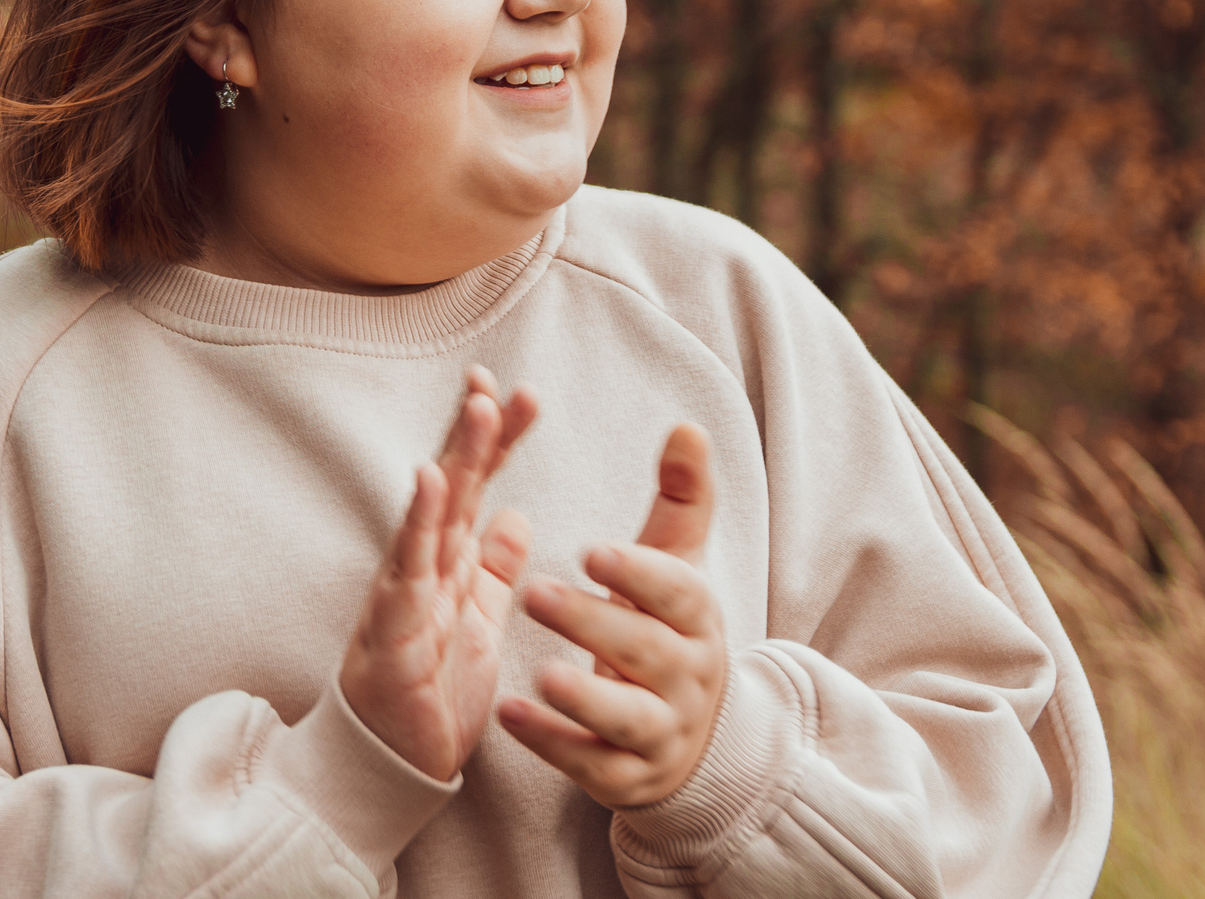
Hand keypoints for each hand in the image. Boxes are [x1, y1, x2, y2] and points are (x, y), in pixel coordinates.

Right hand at [339, 367, 539, 780]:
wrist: (394, 765)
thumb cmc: (430, 693)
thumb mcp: (478, 622)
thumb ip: (493, 569)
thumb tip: (517, 516)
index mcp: (448, 565)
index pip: (473, 489)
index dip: (493, 442)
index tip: (518, 393)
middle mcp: (423, 567)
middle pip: (453, 486)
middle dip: (475, 432)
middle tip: (496, 381)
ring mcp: (404, 592)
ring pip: (433, 512)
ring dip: (456, 456)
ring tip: (478, 407)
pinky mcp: (393, 627)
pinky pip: (407, 568)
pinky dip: (419, 522)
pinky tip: (430, 480)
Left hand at [498, 424, 725, 807]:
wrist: (690, 737)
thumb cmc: (667, 629)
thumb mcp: (676, 565)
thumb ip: (681, 497)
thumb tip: (688, 425)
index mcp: (696, 619)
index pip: (678, 594)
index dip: (640, 574)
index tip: (592, 551)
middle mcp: (687, 678)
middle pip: (646, 651)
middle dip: (594, 624)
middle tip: (535, 594)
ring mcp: (659, 733)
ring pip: (626, 719)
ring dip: (583, 696)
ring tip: (539, 671)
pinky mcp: (626, 778)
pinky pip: (592, 766)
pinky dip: (552, 746)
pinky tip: (508, 715)